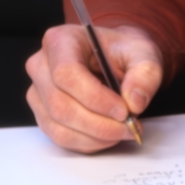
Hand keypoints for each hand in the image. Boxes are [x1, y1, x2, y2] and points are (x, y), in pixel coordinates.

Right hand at [25, 23, 163, 152]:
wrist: (114, 58)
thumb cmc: (123, 51)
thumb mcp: (144, 52)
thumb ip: (145, 73)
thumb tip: (135, 101)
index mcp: (60, 41)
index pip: (67, 74)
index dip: (95, 98)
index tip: (124, 110)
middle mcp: (41, 66)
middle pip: (60, 105)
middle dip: (99, 124)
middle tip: (130, 127)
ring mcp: (38, 92)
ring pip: (59, 126)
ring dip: (95, 136)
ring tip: (124, 131)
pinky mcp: (43, 113)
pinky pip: (60, 136)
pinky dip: (88, 142)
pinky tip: (109, 136)